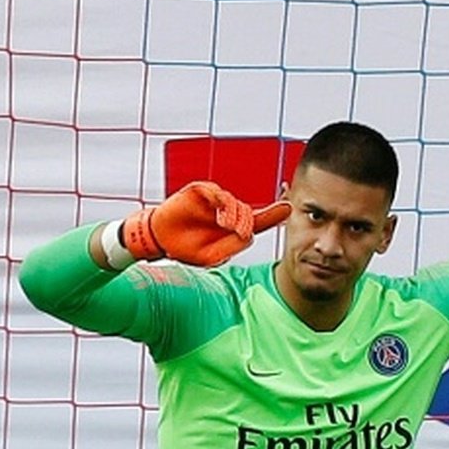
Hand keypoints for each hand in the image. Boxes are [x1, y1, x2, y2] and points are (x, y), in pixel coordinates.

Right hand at [121, 182, 291, 266]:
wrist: (160, 240)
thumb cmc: (186, 249)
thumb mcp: (213, 256)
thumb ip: (233, 247)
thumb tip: (249, 235)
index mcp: (233, 229)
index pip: (258, 221)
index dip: (274, 214)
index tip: (289, 207)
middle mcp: (227, 212)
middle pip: (248, 214)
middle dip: (247, 223)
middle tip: (239, 232)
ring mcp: (214, 201)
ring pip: (235, 204)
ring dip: (235, 215)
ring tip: (227, 226)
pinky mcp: (201, 191)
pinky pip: (218, 192)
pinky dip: (222, 203)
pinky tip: (221, 216)